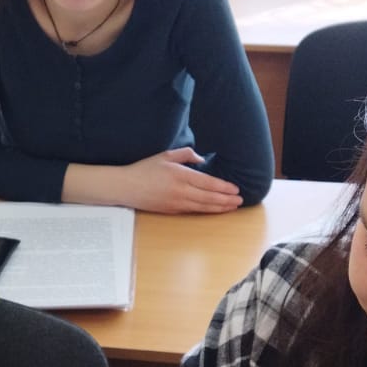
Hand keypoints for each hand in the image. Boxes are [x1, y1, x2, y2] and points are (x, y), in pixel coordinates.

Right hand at [121, 149, 241, 214]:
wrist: (126, 187)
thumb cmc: (145, 169)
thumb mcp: (166, 155)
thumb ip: (186, 154)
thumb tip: (202, 159)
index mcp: (180, 175)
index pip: (208, 183)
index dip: (224, 187)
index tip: (235, 189)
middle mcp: (180, 190)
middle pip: (209, 197)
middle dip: (227, 200)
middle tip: (240, 200)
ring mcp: (176, 203)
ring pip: (203, 207)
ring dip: (220, 207)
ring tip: (232, 207)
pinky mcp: (172, 210)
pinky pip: (193, 211)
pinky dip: (207, 211)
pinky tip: (215, 210)